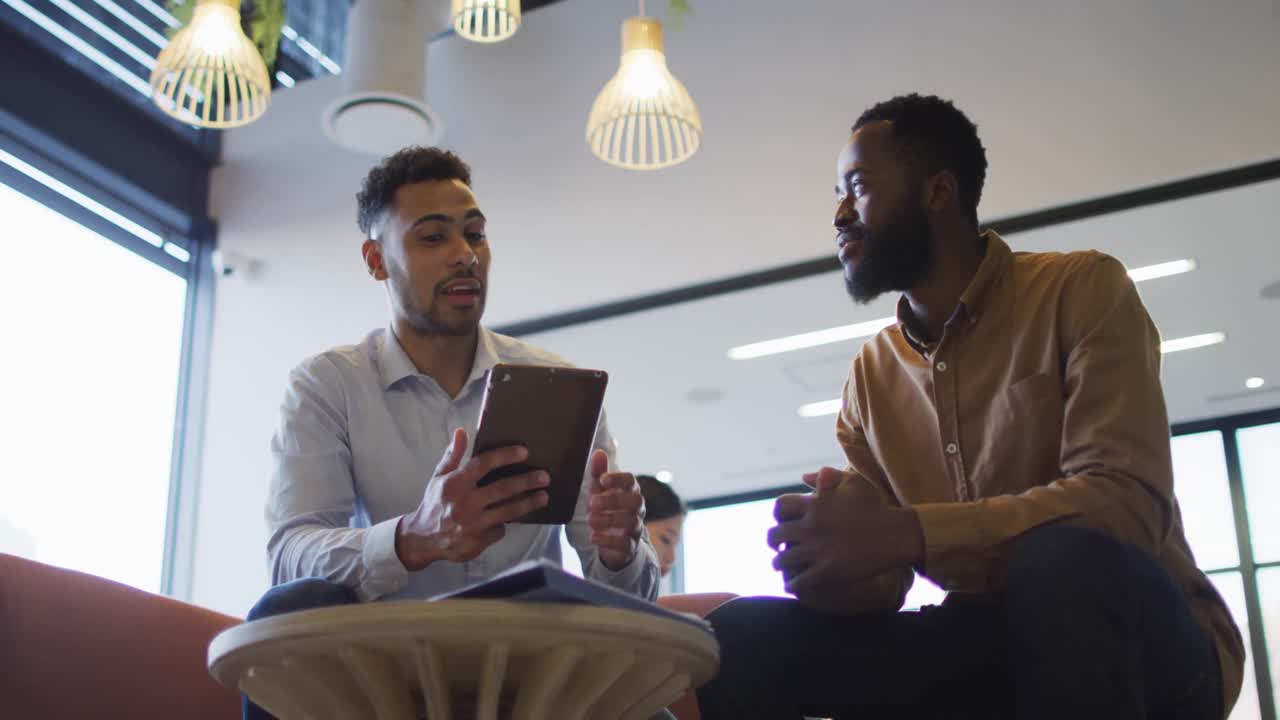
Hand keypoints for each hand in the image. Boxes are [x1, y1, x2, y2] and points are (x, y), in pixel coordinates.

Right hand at [395, 428, 550, 570]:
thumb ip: (453, 455)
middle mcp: (464, 503)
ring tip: (543, 496)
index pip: (483, 464)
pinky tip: (515, 517)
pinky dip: (506, 523)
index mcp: (454, 484)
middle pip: (502, 489)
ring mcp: (471, 524)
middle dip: (526, 481)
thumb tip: (461, 431)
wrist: (422, 539)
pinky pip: (499, 530)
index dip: (505, 456)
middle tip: (544, 476)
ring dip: (528, 503)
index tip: (524, 452)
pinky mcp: (477, 542)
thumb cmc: (434, 503)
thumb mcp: (439, 477)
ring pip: (507, 512)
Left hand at [586, 450, 643, 570]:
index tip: (602, 480)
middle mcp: (637, 509)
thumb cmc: (607, 510)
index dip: (619, 479)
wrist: (613, 542)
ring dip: (609, 520)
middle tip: (592, 502)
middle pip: (636, 501)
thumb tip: (598, 452)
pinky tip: (594, 536)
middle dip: (614, 500)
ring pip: (631, 522)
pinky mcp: (630, 547)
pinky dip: (608, 541)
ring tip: (591, 520)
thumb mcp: (600, 491)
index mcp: (630, 492)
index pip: (631, 481)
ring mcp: (635, 528)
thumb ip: (599, 473)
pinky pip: (626, 544)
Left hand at [765, 467, 922, 610]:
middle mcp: (811, 526)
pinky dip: (792, 584)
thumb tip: (804, 477)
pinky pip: (798, 581)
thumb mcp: (854, 483)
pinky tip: (793, 585)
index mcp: (815, 505)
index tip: (782, 522)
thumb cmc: (877, 507)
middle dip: (774, 542)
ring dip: (779, 564)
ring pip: (782, 560)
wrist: (896, 534)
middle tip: (778, 547)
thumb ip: (828, 477)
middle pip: (775, 535)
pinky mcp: (827, 572)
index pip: (779, 508)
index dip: (778, 516)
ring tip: (782, 567)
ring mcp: (817, 550)